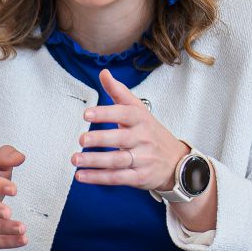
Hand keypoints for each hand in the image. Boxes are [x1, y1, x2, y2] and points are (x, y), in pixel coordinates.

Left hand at [72, 70, 187, 191]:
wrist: (176, 161)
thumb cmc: (151, 132)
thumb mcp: (139, 110)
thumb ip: (119, 92)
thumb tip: (104, 73)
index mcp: (141, 119)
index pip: (124, 113)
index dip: (106, 113)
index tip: (86, 114)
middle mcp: (143, 138)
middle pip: (121, 138)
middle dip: (100, 139)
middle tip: (81, 140)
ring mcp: (143, 159)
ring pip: (118, 160)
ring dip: (95, 161)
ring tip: (75, 160)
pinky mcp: (140, 177)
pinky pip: (118, 177)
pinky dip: (99, 177)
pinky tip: (81, 176)